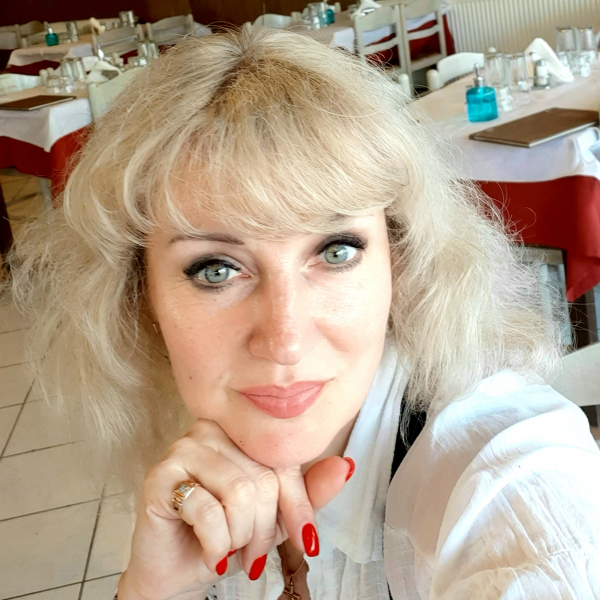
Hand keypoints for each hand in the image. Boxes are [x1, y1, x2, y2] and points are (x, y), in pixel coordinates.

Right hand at [118, 418, 352, 599]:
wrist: (177, 568)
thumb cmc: (226, 533)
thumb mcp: (276, 515)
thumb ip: (309, 491)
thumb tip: (346, 467)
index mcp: (241, 431)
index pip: (283, 459)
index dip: (298, 504)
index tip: (307, 540)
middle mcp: (212, 430)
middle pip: (263, 479)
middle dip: (264, 530)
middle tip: (254, 554)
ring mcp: (183, 448)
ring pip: (239, 493)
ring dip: (240, 538)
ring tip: (230, 550)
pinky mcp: (160, 475)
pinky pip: (207, 510)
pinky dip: (216, 544)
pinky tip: (211, 553)